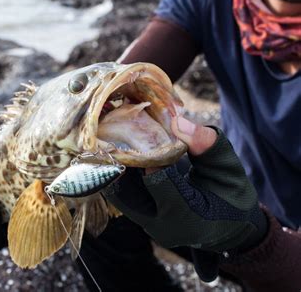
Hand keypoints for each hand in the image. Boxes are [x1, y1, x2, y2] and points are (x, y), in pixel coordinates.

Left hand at [104, 116, 266, 252]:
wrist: (230, 228)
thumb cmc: (231, 195)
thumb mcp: (228, 168)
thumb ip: (206, 145)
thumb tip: (176, 122)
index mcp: (187, 217)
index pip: (157, 181)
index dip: (150, 155)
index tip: (147, 132)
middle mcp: (161, 226)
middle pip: (127, 190)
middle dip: (123, 159)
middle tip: (120, 129)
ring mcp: (148, 224)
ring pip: (120, 192)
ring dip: (119, 165)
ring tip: (119, 137)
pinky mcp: (140, 218)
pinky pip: (124, 194)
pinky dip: (123, 172)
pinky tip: (126, 151)